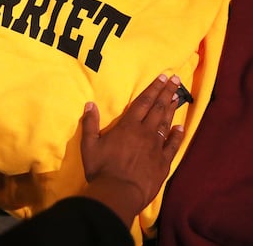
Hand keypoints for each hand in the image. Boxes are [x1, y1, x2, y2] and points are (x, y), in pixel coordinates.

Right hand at [79, 74, 184, 225]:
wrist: (119, 193)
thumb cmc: (102, 168)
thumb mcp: (89, 145)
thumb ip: (89, 123)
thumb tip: (90, 104)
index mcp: (127, 126)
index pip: (143, 102)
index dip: (153, 88)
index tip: (163, 77)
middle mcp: (144, 132)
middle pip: (158, 108)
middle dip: (167, 93)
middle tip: (176, 80)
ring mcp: (156, 147)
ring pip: (166, 123)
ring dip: (173, 109)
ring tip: (178, 97)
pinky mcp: (163, 162)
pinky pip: (172, 145)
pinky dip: (177, 135)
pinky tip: (181, 128)